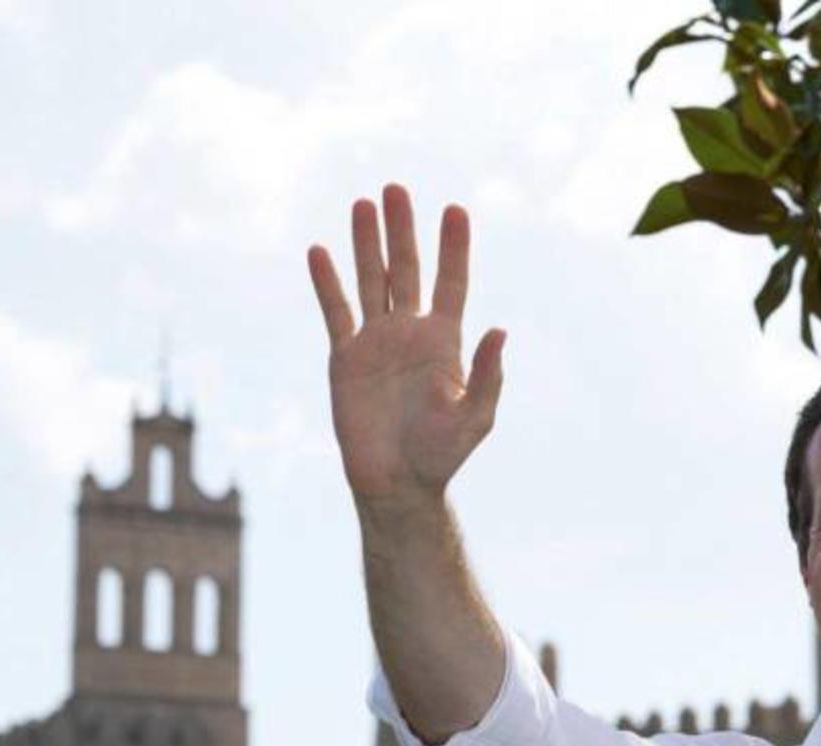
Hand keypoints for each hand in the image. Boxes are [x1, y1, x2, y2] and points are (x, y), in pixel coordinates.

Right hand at [307, 184, 505, 508]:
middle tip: (396, 187)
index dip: (454, 247)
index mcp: (445, 342)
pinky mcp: (345, 358)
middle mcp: (410, 333)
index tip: (455, 209)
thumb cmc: (442, 454)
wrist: (396, 482)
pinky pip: (336, 312)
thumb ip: (486, 374)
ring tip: (363, 203)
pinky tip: (320, 251)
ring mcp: (376, 342)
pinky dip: (327, 282)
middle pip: (407, 270)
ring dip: (366, 243)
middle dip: (403, 230)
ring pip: (370, 281)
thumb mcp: (475, 416)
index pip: (452, 282)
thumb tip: (500, 329)